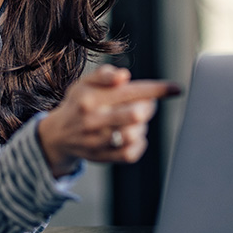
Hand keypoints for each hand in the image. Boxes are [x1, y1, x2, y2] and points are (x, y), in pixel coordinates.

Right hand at [36, 65, 180, 176]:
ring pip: (134, 135)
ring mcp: (97, 141)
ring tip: (136, 120)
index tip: (175, 89)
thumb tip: (123, 75)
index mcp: (91, 98)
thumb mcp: (84, 83)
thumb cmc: (78, 103)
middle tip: (145, 104)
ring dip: (142, 126)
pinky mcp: (101, 157)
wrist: (57, 135)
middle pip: (135, 114)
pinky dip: (139, 144)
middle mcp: (93, 120)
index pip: (130, 91)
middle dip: (148, 107)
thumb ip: (103, 74)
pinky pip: (130, 154)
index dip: (157, 90)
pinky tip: (134, 136)